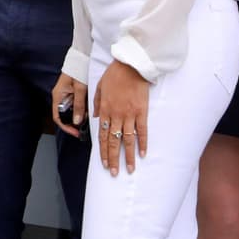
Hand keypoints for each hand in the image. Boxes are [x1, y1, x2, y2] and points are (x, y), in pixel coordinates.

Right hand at [51, 72, 88, 138]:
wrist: (81, 58)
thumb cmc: (77, 70)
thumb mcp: (79, 89)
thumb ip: (78, 105)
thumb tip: (77, 121)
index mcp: (58, 96)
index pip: (58, 117)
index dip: (66, 127)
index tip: (75, 132)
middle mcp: (60, 97)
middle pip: (65, 115)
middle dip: (75, 121)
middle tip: (85, 123)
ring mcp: (66, 95)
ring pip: (72, 110)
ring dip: (80, 114)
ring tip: (89, 114)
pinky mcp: (72, 93)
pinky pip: (76, 104)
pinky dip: (82, 108)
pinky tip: (89, 107)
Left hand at [93, 60, 148, 175]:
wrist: (131, 65)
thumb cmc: (114, 74)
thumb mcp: (99, 87)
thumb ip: (96, 103)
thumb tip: (95, 117)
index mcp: (104, 110)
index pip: (102, 135)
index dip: (103, 151)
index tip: (103, 163)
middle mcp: (116, 115)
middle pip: (113, 141)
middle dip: (113, 159)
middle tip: (114, 173)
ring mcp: (129, 114)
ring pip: (127, 140)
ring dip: (128, 156)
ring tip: (130, 170)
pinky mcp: (142, 112)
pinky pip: (142, 131)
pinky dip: (143, 143)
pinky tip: (143, 154)